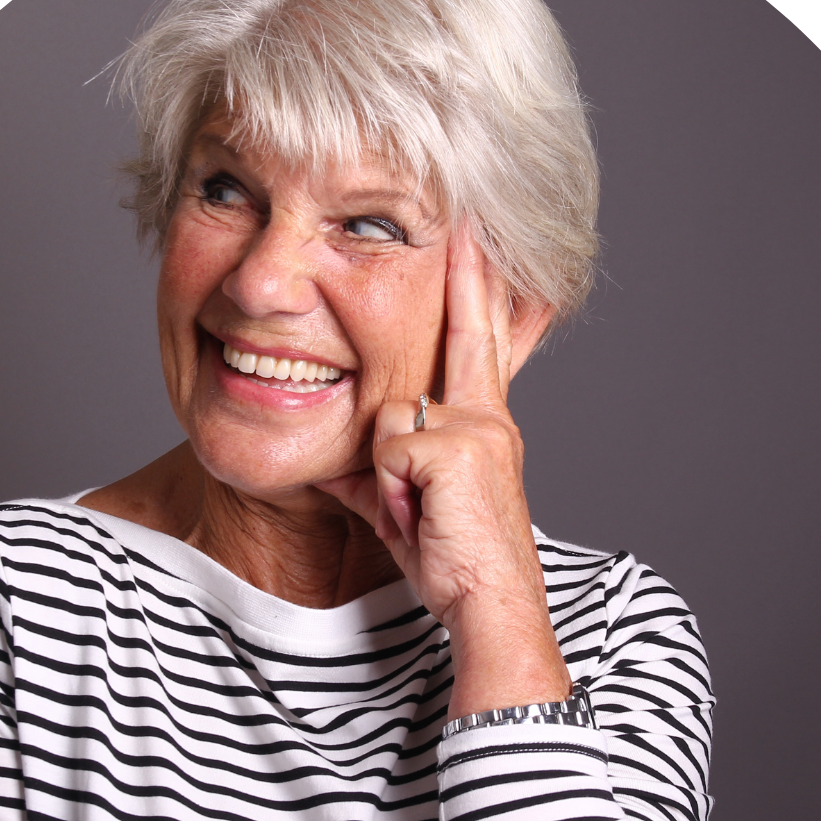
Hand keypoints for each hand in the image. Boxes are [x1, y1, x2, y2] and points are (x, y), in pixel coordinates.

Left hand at [317, 227, 570, 717]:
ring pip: (391, 417)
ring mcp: (476, 430)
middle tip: (469, 215)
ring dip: (391, 474)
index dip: (477, 292)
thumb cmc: (457, 562)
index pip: (480, 345)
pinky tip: (420, 519)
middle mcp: (489, 418)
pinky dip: (392, 494)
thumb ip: (381, 474)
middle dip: (470, 277)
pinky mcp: (455, 449)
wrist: (492, 605)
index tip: (476, 242)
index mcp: (488, 426)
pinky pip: (389, 452)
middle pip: (461, 341)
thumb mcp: (413, 508)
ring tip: (419, 516)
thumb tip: (328, 461)